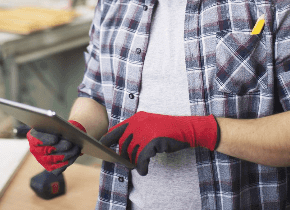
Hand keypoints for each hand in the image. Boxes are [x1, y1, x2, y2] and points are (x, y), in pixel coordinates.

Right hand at [27, 120, 85, 174]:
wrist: (62, 135)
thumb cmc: (57, 128)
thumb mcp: (54, 124)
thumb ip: (55, 126)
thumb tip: (61, 132)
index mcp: (32, 137)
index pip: (36, 139)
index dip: (45, 140)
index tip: (55, 139)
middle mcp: (35, 150)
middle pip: (46, 150)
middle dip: (59, 147)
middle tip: (69, 144)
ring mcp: (41, 160)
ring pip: (54, 160)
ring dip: (66, 154)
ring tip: (75, 149)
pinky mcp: (50, 168)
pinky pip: (58, 168)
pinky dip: (68, 161)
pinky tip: (75, 155)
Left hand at [100, 111, 218, 175]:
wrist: (187, 129)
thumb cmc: (168, 130)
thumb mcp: (149, 126)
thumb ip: (136, 133)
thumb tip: (122, 148)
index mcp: (136, 119)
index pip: (115, 130)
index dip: (107, 140)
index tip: (101, 148)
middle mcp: (138, 123)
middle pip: (123, 145)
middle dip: (125, 157)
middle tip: (129, 164)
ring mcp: (145, 131)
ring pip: (133, 153)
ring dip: (135, 163)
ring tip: (140, 166)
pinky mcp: (153, 141)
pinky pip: (142, 159)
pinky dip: (142, 168)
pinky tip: (144, 171)